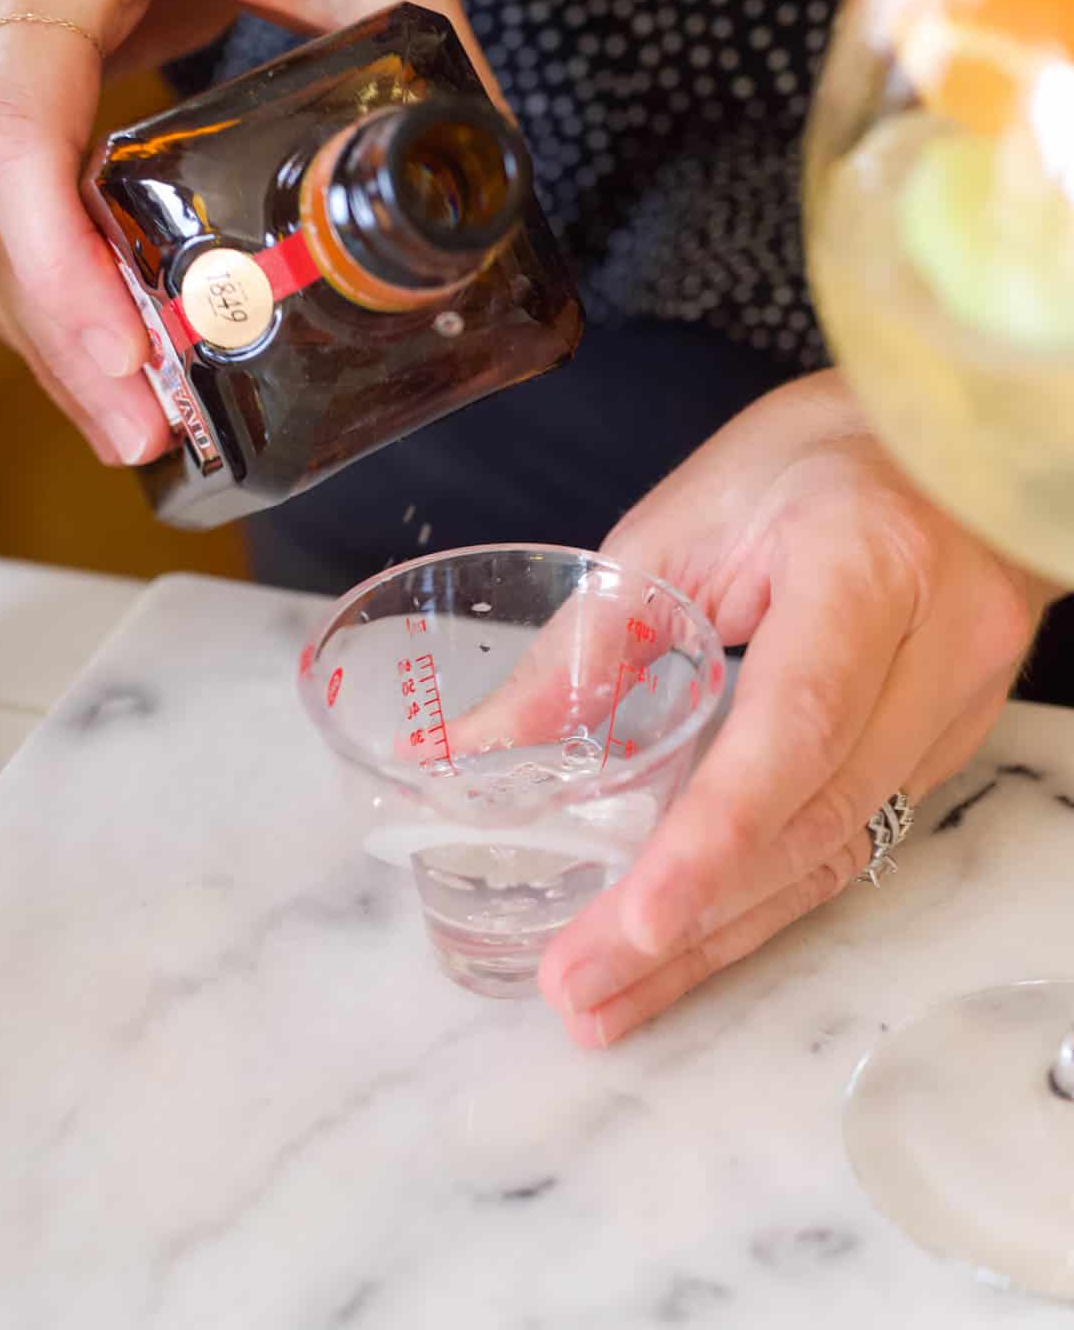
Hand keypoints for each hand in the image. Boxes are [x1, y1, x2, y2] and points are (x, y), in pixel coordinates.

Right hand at [0, 0, 497, 466]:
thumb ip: (438, 65)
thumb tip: (496, 205)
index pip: (22, 128)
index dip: (57, 262)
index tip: (124, 360)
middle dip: (61, 335)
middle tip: (144, 437)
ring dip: (49, 329)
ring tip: (135, 426)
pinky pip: (6, 193)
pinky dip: (51, 278)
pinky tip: (114, 350)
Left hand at [537, 369, 1055, 1046]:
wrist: (946, 438)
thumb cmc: (810, 457)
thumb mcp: (681, 521)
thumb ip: (588, 643)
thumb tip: (475, 748)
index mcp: (865, 563)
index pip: (795, 723)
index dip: (716, 834)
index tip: (638, 921)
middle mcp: (938, 646)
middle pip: (816, 816)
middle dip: (693, 922)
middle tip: (581, 991)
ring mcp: (961, 703)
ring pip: (841, 848)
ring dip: (725, 934)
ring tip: (616, 997)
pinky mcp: (953, 737)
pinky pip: (859, 832)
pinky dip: (769, 891)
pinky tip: (697, 937)